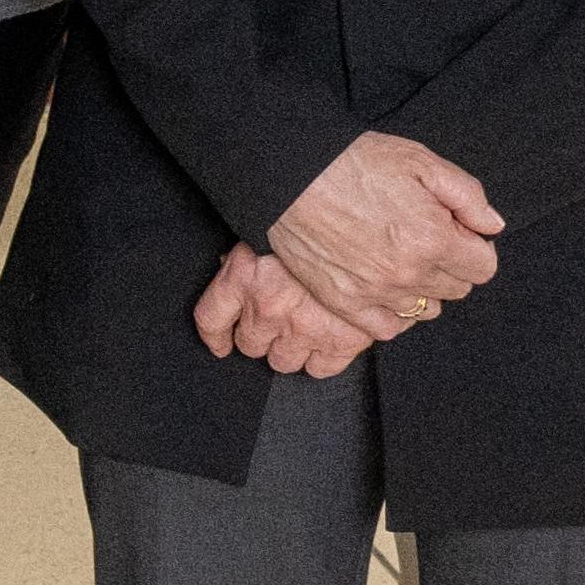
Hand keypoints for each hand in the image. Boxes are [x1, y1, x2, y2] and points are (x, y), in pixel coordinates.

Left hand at [196, 241, 372, 377]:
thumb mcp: (271, 229)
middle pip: (250, 344)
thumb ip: (250, 254)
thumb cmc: (319, 216)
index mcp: (245, 276)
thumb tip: (234, 262)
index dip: (215, 336)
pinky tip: (325, 347)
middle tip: (276, 324)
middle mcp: (269, 308)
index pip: (211, 319)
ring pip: (282, 360)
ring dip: (289, 349)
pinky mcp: (342, 340)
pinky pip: (320, 368)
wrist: (374, 225)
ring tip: (304, 332)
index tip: (220, 343)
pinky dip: (321, 361)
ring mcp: (306, 328)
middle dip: (260, 337)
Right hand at [270, 130, 500, 337]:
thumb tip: (492, 227)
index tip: (454, 232)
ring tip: (400, 260)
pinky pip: (387, 328)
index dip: (473, 246)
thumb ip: (468, 196)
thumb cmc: (353, 162)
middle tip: (423, 238)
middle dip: (449, 265)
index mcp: (434, 239)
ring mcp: (375, 292)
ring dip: (422, 289)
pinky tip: (385, 288)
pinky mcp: (344, 302)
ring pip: (425, 310)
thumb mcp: (421, 161)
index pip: (484, 267)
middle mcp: (409, 273)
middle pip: (457, 290)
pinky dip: (393, 313)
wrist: (291, 175)